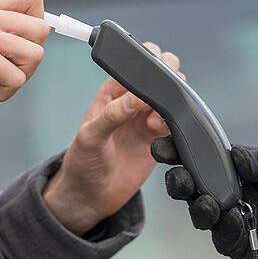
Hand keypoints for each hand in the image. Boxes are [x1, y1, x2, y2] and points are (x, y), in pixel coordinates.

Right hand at [0, 0, 48, 118]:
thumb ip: (11, 29)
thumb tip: (47, 26)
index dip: (38, 23)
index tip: (22, 42)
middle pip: (41, 29)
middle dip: (30, 58)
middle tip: (5, 68)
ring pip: (35, 55)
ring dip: (19, 76)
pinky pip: (18, 79)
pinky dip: (5, 92)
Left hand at [43, 44, 183, 235]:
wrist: (91, 196)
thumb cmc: (82, 162)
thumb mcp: (90, 136)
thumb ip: (111, 115)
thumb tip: (133, 98)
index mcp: (112, 92)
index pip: (135, 65)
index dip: (147, 62)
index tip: (149, 74)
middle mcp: (132, 102)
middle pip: (160, 75)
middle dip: (166, 78)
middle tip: (158, 95)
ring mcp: (146, 119)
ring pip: (171, 97)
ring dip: (171, 102)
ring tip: (154, 121)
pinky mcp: (158, 138)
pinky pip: (174, 122)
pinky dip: (174, 124)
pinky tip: (160, 132)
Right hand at [151, 139, 257, 258]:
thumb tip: (237, 157)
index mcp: (221, 167)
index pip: (190, 157)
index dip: (173, 151)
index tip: (163, 147)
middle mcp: (216, 192)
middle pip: (185, 188)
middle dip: (177, 182)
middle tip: (181, 178)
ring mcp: (223, 218)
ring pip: (199, 216)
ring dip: (200, 210)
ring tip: (209, 204)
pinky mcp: (236, 242)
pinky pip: (223, 238)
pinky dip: (226, 229)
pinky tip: (235, 220)